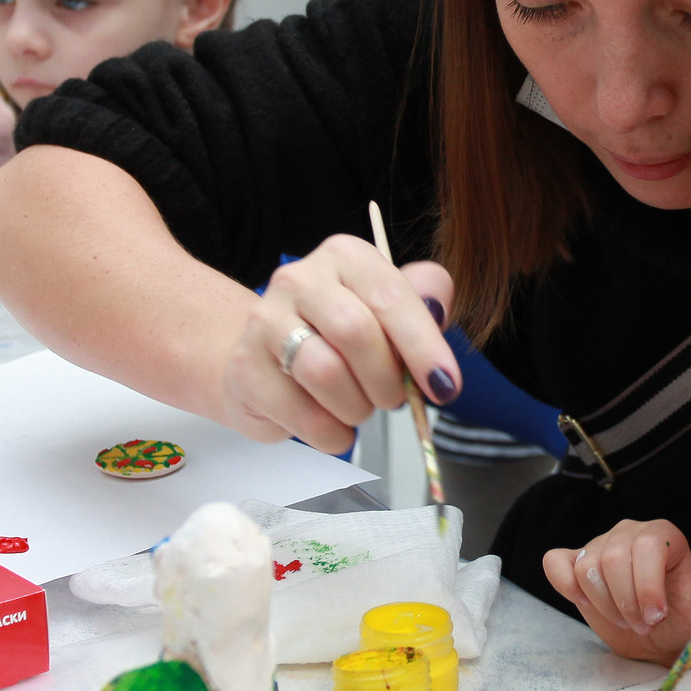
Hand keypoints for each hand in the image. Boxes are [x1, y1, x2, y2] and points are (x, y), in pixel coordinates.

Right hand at [215, 233, 458, 452]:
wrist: (269, 357)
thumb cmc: (341, 334)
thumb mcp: (391, 308)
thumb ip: (424, 299)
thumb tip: (438, 309)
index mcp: (345, 257)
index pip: (390, 296)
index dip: (423, 346)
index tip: (446, 386)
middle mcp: (299, 279)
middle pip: (355, 333)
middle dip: (387, 380)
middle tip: (394, 399)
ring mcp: (264, 321)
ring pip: (325, 374)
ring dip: (358, 408)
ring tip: (359, 408)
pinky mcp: (245, 369)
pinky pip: (302, 416)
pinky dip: (332, 434)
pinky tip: (334, 425)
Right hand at [543, 518, 690, 661]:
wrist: (655, 635)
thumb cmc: (678, 620)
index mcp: (664, 535)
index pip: (645, 547)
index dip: (646, 586)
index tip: (656, 617)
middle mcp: (630, 530)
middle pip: (613, 556)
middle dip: (625, 600)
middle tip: (641, 625)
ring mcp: (599, 543)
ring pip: (587, 564)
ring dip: (604, 602)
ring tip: (623, 619)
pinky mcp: (573, 560)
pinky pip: (557, 563)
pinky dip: (566, 586)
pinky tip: (586, 603)